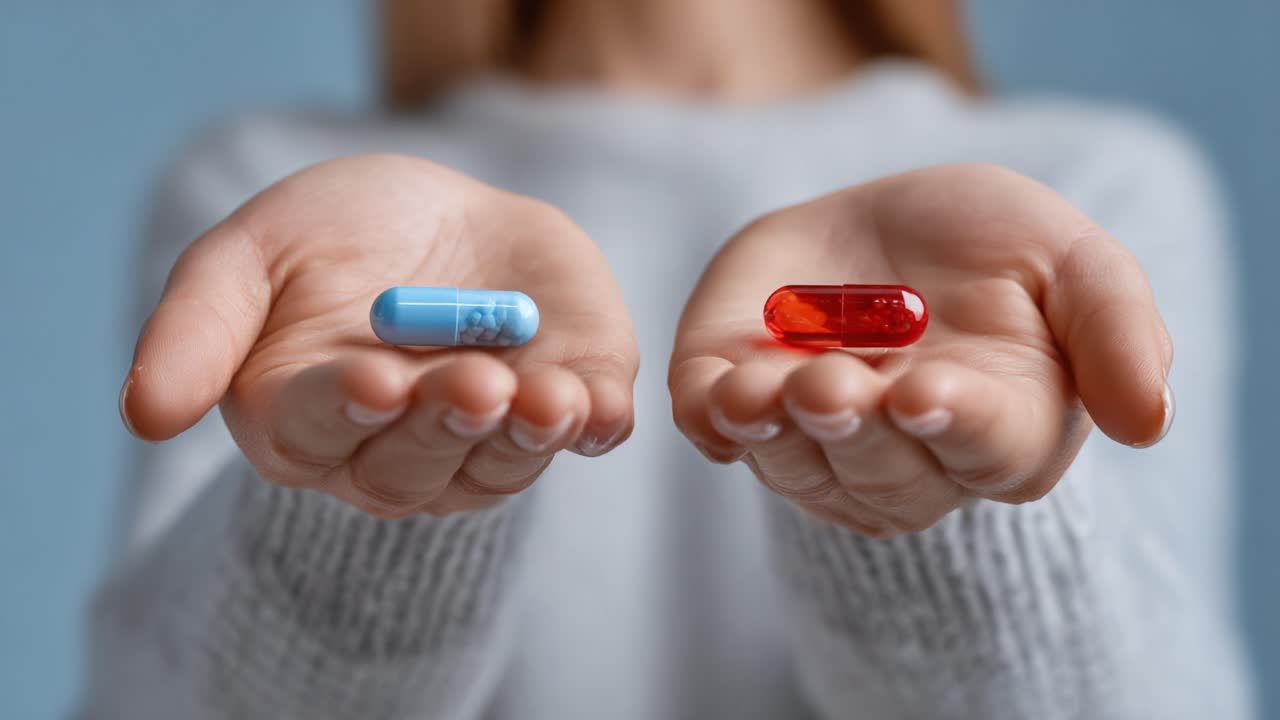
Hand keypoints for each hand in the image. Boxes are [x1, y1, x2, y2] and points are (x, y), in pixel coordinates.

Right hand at [121, 155, 637, 516]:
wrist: (443, 214)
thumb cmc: (332, 234)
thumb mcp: (249, 256)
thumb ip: (195, 329)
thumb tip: (144, 417)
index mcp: (307, 418)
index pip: (319, 430)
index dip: (345, 409)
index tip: (372, 379)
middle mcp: (396, 450)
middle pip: (415, 462)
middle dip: (445, 423)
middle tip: (472, 383)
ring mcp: (486, 440)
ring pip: (501, 463)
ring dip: (525, 435)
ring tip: (548, 399)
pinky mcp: (565, 404)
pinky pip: (583, 434)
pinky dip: (595, 425)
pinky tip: (601, 410)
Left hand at [670, 164, 1172, 536]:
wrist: (883, 222)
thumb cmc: (988, 245)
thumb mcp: (1070, 259)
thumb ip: (1117, 331)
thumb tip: (1149, 423)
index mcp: (998, 423)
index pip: (987, 448)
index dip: (958, 425)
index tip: (927, 394)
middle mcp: (905, 456)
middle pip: (882, 473)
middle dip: (854, 430)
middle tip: (834, 385)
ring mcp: (815, 444)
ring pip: (795, 464)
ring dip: (776, 432)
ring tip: (761, 389)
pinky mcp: (738, 408)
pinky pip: (720, 433)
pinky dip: (713, 419)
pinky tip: (716, 394)